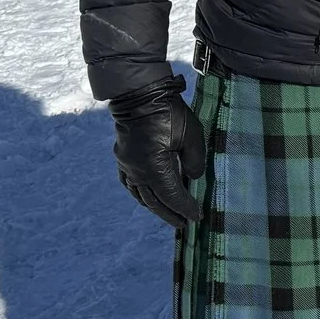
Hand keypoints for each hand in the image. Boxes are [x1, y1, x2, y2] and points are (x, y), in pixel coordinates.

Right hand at [109, 77, 205, 226]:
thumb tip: (192, 177)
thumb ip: (195, 161)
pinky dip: (140, 193)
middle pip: (154, 201)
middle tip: (184, 224)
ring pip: (140, 194)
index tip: (196, 217)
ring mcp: (127, 165)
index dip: (185, 208)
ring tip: (168, 214)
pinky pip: (130, 183)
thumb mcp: (192, 135)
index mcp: (154, 168)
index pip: (171, 196)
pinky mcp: (123, 157)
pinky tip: (146, 196)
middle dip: (170, 214)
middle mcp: (137, 171)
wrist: (140, 94)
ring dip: (154, 206)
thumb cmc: (169, 113)